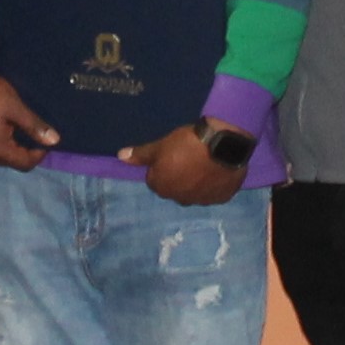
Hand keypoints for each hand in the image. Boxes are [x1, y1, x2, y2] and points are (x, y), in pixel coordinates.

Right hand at [0, 64, 58, 170]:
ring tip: (13, 125)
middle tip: (29, 128)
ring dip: (9, 146)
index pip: (26, 164)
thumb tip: (55, 141)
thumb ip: (34, 126)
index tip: (44, 137)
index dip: (40, 153)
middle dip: (24, 149)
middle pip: (12, 162)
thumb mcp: (14, 106)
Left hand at [128, 119, 246, 207]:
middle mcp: (179, 199)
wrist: (224, 145)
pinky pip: (212, 193)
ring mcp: (201, 201)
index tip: (172, 155)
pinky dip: (212, 185)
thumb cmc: (188, 143)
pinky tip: (217, 170)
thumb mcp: (161, 145)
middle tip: (189, 158)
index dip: (162, 167)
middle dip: (178, 177)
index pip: (155, 180)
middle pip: (174, 189)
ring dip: (195, 183)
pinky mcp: (221, 199)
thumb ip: (141, 155)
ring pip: (193, 193)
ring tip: (204, 163)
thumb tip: (120, 156)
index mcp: (162, 187)